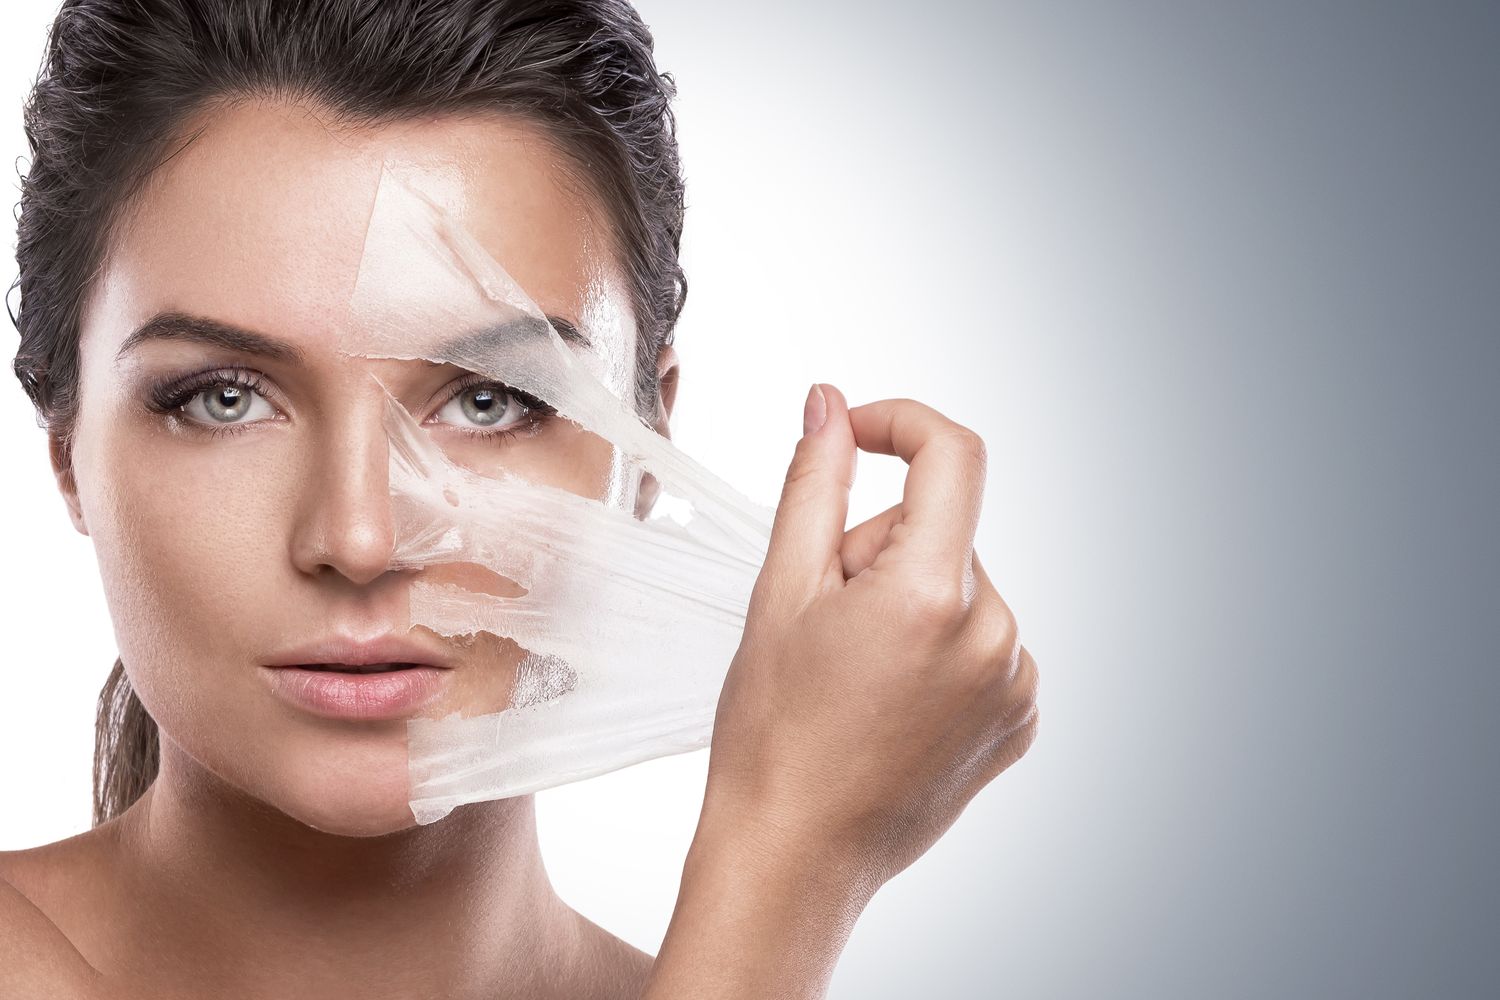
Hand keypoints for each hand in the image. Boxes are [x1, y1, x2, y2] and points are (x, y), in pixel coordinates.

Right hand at [703, 383, 1038, 892]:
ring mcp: (1015, 683)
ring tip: (852, 671)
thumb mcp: (781, 591)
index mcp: (932, 595)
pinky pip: (982, 642)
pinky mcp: (1019, 720)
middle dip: (878, 549)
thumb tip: (830, 405)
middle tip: (822, 617)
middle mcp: (996, 634)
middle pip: (941, 531)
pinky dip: (937, 647)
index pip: (952, 454)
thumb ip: (814, 483)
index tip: (855, 437)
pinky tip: (886, 699)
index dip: (899, 424)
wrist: (794, 856)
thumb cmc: (773, 732)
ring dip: (906, 600)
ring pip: (958, 587)